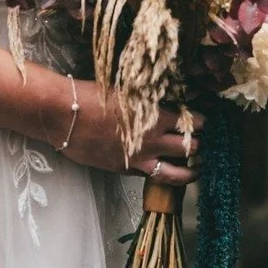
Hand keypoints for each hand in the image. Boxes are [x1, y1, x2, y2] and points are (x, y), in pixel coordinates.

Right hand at [54, 80, 201, 185]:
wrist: (64, 115)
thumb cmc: (93, 96)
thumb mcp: (129, 91)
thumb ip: (150, 100)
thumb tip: (166, 104)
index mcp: (156, 117)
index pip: (192, 124)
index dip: (201, 123)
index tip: (203, 122)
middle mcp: (152, 141)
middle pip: (190, 149)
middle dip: (198, 145)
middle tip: (201, 143)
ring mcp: (138, 159)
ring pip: (176, 174)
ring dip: (190, 172)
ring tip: (197, 169)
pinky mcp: (124, 170)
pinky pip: (149, 176)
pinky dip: (160, 173)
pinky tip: (162, 168)